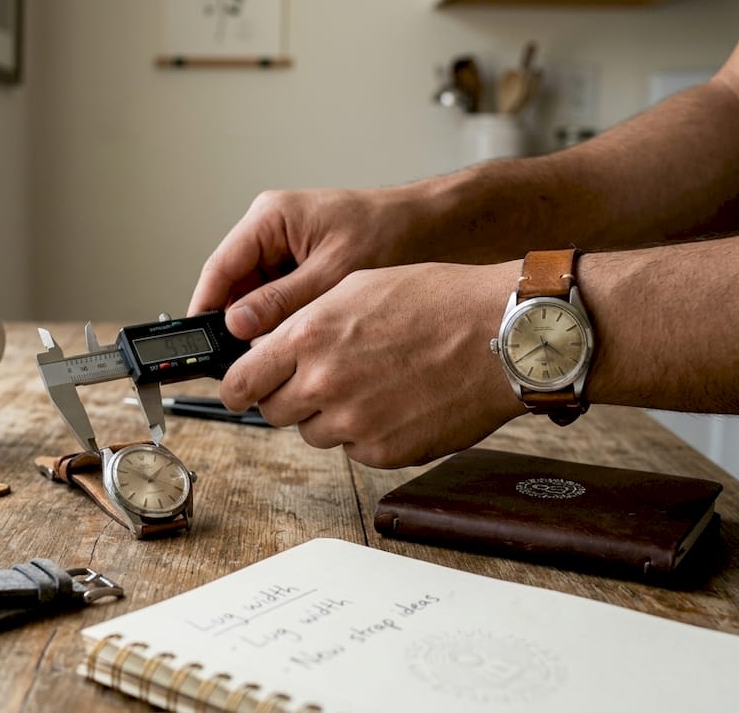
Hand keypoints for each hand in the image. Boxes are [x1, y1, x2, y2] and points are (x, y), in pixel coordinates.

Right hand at [187, 187, 437, 339]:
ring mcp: (285, 251)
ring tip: (273, 356)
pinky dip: (283, 325)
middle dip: (236, 325)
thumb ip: (284, 301)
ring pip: (254, 300)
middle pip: (234, 287)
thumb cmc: (392, 233)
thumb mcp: (334, 271)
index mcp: (270, 218)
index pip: (220, 267)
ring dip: (262, 327)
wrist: (434, 228)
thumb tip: (238, 324)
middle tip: (240, 363)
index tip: (198, 344)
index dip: (205, 308)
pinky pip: (278, 302)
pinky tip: (294, 345)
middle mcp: (271, 232)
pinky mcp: (301, 269)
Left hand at [218, 261, 525, 466]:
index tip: (238, 390)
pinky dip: (367, 431)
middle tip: (318, 379)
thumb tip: (269, 348)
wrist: (501, 335)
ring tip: (371, 383)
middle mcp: (323, 384)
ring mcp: (354, 423)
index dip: (237, 387)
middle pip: (273, 411)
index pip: (242, 381)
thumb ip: (304, 322)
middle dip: (287, 397)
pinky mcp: (384, 451)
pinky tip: (396, 401)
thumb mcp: (357, 286)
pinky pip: (355, 449)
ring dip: (329, 415)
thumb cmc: (438, 300)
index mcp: (309, 337)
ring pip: (314, 432)